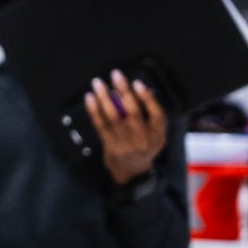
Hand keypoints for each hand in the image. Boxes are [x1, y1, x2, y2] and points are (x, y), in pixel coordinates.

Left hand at [87, 69, 166, 184]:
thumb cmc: (144, 145)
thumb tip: (137, 90)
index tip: (137, 83)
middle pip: (133, 113)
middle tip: (115, 75)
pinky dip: (94, 110)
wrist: (132, 172)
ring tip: (98, 83)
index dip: (147, 98)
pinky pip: (100, 125)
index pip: (156, 114)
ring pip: (114, 117)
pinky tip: (90, 98)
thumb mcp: (156, 133)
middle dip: (124, 91)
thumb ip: (151, 114)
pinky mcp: (110, 146)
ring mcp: (125, 144)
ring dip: (104, 98)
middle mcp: (142, 139)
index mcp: (158, 134)